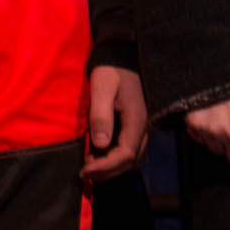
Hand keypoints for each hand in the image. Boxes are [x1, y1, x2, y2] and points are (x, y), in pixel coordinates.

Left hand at [81, 65, 148, 181]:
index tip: (84, 171)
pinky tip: (98, 154)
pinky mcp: (137, 125)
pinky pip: (131, 149)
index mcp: (137, 120)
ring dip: (112, 167)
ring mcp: (143, 127)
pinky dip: (116, 158)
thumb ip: (101, 114)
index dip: (106, 167)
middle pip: (131, 161)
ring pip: (133, 158)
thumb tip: (100, 144)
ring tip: (89, 166)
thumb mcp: (102, 87)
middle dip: (108, 171)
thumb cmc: (111, 70)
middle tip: (84, 173)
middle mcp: (145, 127)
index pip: (126, 154)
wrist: (123, 56)